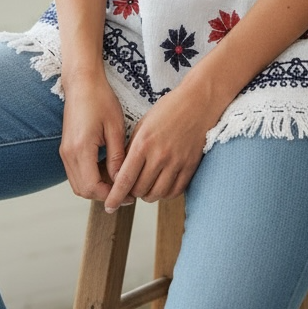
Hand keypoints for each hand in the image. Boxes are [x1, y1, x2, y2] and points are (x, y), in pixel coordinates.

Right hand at [59, 75, 126, 203]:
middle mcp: (68, 154)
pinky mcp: (66, 148)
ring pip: (78, 184)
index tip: (128, 195)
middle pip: (83, 190)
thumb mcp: (115, 127)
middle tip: (125, 190)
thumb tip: (121, 180)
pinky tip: (106, 169)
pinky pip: (76, 173)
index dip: (110, 195)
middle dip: (103, 195)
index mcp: (81, 149)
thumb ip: (117, 157)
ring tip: (117, 180)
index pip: (92, 187)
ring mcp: (65, 152)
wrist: (82, 82)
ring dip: (96, 187)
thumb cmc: (100, 99)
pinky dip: (90, 178)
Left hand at [103, 82, 212, 211]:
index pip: (125, 179)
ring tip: (147, 185)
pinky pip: (175, 191)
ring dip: (149, 194)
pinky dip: (166, 193)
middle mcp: (159, 156)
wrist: (198, 102)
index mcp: (143, 144)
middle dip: (132, 192)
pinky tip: (162, 184)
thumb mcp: (143, 124)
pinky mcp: (190, 166)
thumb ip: (132, 148)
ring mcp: (176, 162)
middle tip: (132, 186)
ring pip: (157, 194)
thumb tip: (122, 171)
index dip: (115, 196)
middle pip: (140, 190)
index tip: (109, 206)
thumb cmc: (169, 109)